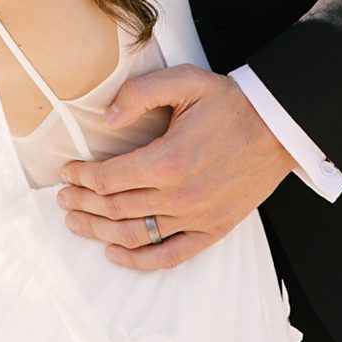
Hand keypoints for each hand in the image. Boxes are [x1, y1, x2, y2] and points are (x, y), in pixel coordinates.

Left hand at [55, 65, 296, 271]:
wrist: (278, 129)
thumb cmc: (229, 104)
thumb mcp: (184, 81)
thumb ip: (139, 94)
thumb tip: (107, 119)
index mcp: (168, 159)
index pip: (107, 178)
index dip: (79, 177)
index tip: (65, 173)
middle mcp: (180, 195)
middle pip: (115, 208)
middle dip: (82, 203)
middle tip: (62, 198)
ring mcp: (198, 217)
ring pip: (136, 234)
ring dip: (100, 231)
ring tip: (77, 222)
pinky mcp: (214, 230)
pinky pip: (172, 255)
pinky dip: (140, 260)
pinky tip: (115, 253)